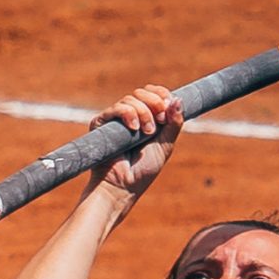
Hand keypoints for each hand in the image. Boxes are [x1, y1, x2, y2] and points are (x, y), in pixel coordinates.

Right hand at [88, 85, 182, 200]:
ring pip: (130, 99)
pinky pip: (117, 108)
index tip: (168, 105)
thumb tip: (178, 99)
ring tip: (146, 132)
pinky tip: (134, 128)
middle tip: (159, 120)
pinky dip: (128, 114)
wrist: (123, 185)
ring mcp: (115, 119)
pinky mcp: (101, 123)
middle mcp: (130, 116)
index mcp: (146, 118)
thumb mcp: (166, 145)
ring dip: (144, 113)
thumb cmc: (143, 170)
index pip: (153, 94)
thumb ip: (174, 123)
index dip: (162, 94)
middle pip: (142, 92)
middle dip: (154, 102)